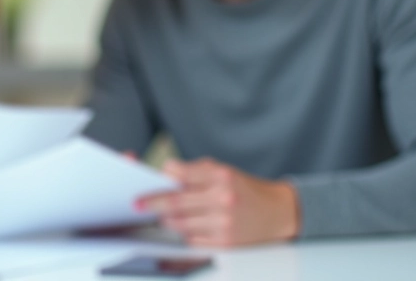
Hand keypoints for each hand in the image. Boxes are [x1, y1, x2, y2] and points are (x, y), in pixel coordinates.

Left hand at [137, 158, 299, 246]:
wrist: (277, 212)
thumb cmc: (244, 189)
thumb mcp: (224, 171)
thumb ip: (195, 172)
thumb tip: (165, 175)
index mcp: (221, 176)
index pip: (181, 176)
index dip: (162, 179)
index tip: (146, 182)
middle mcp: (223, 199)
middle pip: (176, 203)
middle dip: (153, 203)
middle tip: (138, 204)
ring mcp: (225, 223)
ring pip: (181, 223)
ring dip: (168, 220)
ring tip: (165, 215)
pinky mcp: (226, 243)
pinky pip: (193, 239)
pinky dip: (185, 233)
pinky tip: (187, 227)